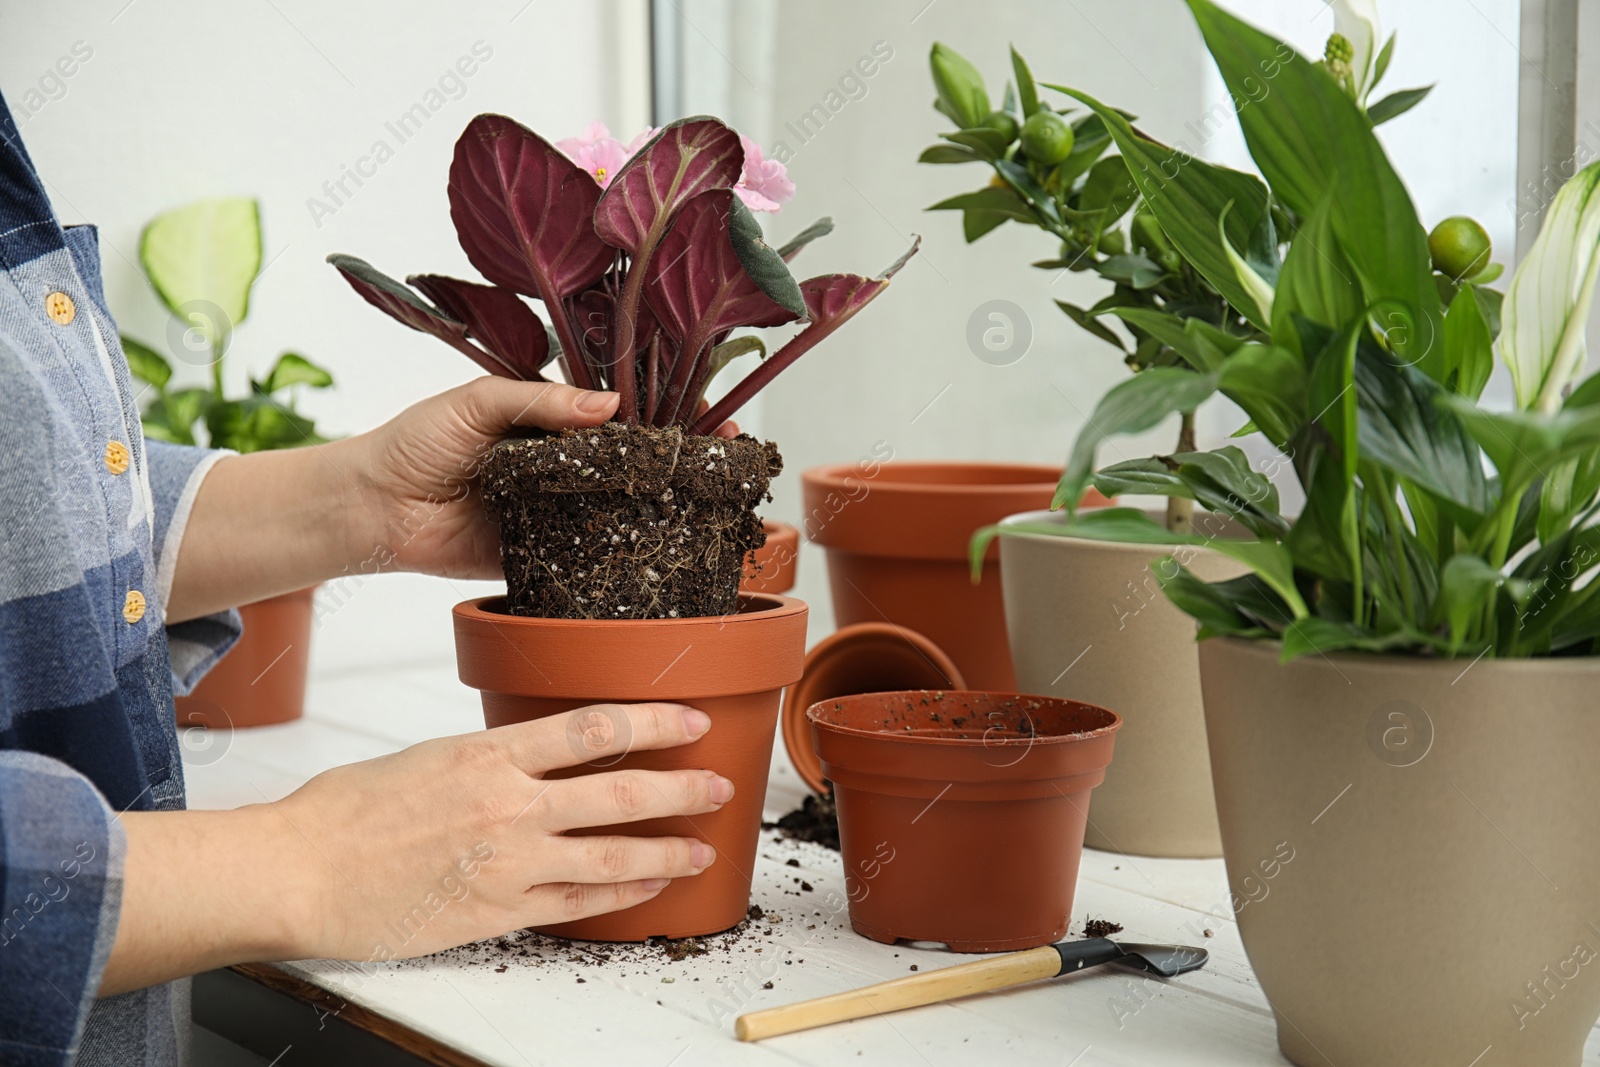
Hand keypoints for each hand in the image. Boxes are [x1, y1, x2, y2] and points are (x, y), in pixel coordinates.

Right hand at [104, 703, 729, 991]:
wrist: (297, 874)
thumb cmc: (343, 814)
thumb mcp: (422, 759)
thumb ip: (485, 761)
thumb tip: (527, 762)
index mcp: (487, 753)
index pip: (593, 728)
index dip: (653, 721)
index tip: (690, 720)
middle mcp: (508, 805)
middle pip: (620, 791)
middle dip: (681, 788)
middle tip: (719, 786)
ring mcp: (508, 863)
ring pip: (612, 855)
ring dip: (666, 851)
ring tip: (701, 849)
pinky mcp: (497, 913)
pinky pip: (577, 905)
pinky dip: (620, 897)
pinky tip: (647, 890)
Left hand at [166, 376, 740, 618]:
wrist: (372, 510)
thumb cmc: (414, 443)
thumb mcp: (476, 402)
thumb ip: (539, 401)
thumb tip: (610, 407)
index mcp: (552, 415)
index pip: (625, 406)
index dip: (670, 408)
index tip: (711, 414)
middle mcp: (566, 461)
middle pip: (637, 457)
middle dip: (684, 456)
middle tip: (726, 458)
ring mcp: (561, 508)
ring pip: (625, 505)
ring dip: (667, 504)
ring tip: (712, 501)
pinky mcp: (549, 553)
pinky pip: (596, 551)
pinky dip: (629, 550)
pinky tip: (665, 548)